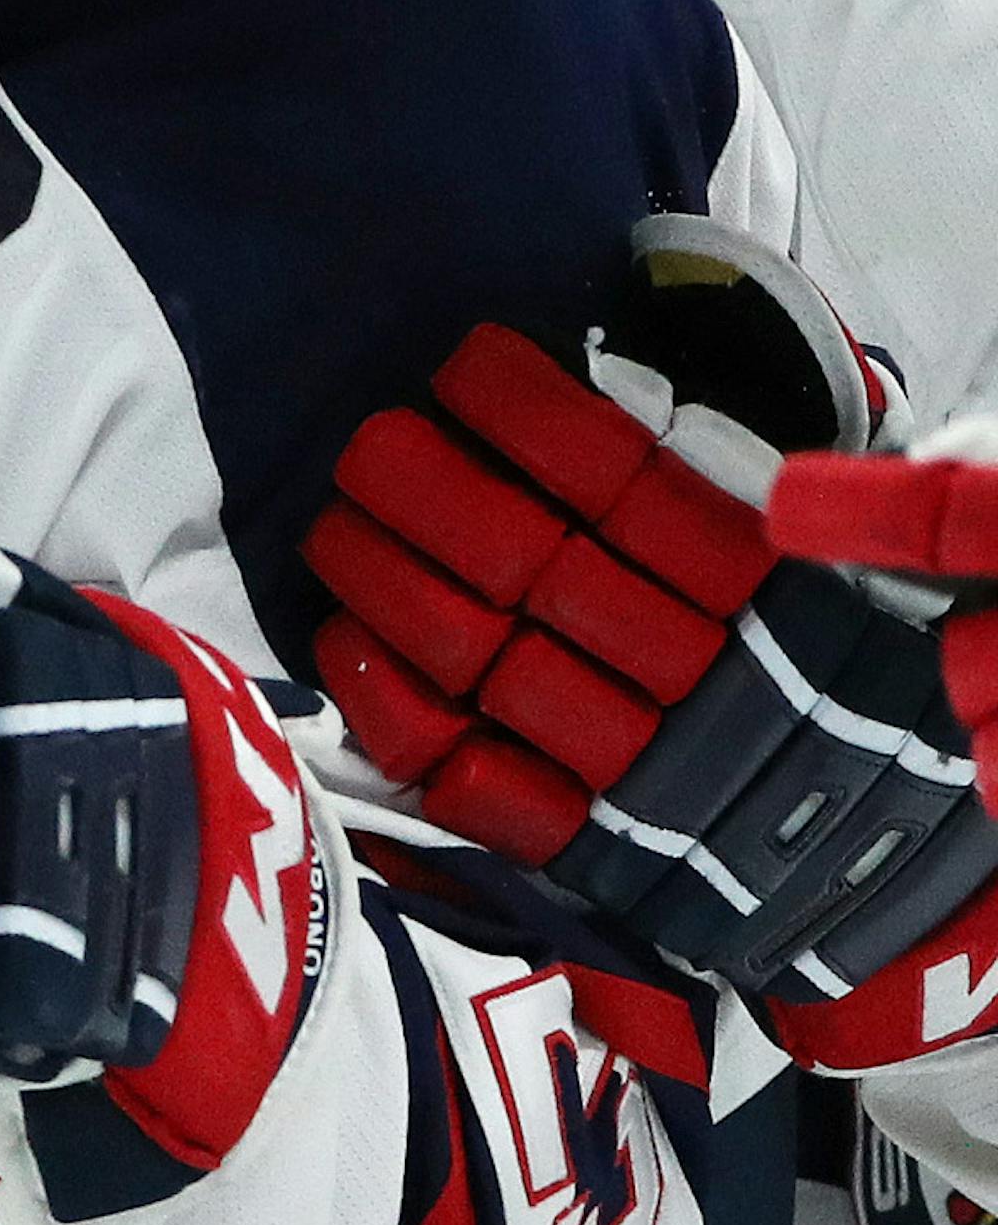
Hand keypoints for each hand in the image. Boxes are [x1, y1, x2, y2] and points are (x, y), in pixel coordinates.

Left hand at [304, 216, 997, 1067]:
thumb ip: (728, 458)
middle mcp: (689, 668)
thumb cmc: (830, 664)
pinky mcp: (589, 847)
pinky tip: (346, 643)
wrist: (887, 857)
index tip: (462, 366)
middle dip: (418, 488)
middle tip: (370, 446)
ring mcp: (633, 765)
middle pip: (517, 559)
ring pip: (473, 654)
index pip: (611, 471)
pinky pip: (465, 773)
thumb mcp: (812, 544)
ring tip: (337, 526)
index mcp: (752, 581)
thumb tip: (615, 367)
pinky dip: (389, 707)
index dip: (520, 411)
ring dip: (380, 579)